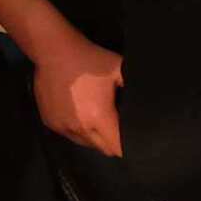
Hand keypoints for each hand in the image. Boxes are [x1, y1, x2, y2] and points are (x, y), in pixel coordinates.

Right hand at [32, 34, 124, 153]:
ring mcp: (62, 127)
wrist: (53, 50)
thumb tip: (151, 100)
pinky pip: (69, 135)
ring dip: (94, 137)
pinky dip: (77, 129)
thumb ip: (135, 87)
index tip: (132, 138)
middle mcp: (80, 128)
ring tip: (96, 117)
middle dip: (113, 143)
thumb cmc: (89, 59)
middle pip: (103, 150)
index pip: (117, 148)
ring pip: (85, 144)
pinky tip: (78, 112)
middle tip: (117, 126)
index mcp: (99, 118)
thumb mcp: (119, 69)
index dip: (127, 147)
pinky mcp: (50, 122)